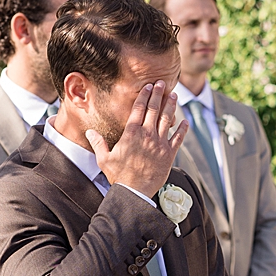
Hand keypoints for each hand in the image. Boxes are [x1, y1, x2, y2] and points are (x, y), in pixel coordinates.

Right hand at [87, 81, 187, 198]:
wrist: (134, 191)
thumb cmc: (118, 176)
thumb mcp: (104, 159)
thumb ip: (98, 143)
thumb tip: (90, 132)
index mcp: (131, 133)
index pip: (139, 109)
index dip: (144, 95)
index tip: (148, 86)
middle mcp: (147, 135)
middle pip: (154, 109)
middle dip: (158, 94)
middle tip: (163, 83)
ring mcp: (160, 143)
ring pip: (167, 120)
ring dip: (171, 106)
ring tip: (173, 95)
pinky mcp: (169, 154)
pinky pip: (178, 138)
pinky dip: (183, 129)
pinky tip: (185, 121)